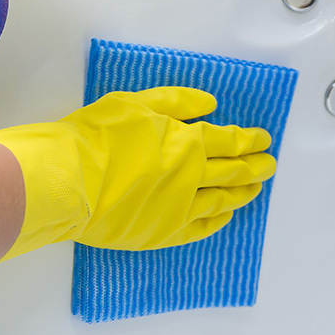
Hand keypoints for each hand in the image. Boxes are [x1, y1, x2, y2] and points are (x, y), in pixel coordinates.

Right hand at [0, 88, 275, 260]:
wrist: (65, 181)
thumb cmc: (95, 139)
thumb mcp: (136, 103)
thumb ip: (177, 102)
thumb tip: (210, 105)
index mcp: (187, 143)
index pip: (229, 141)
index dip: (249, 140)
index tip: (263, 140)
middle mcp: (191, 177)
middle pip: (233, 171)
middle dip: (255, 166)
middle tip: (269, 164)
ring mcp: (178, 209)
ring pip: (221, 200)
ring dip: (242, 193)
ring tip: (255, 188)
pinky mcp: (161, 233)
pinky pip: (199, 228)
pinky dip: (216, 221)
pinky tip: (225, 216)